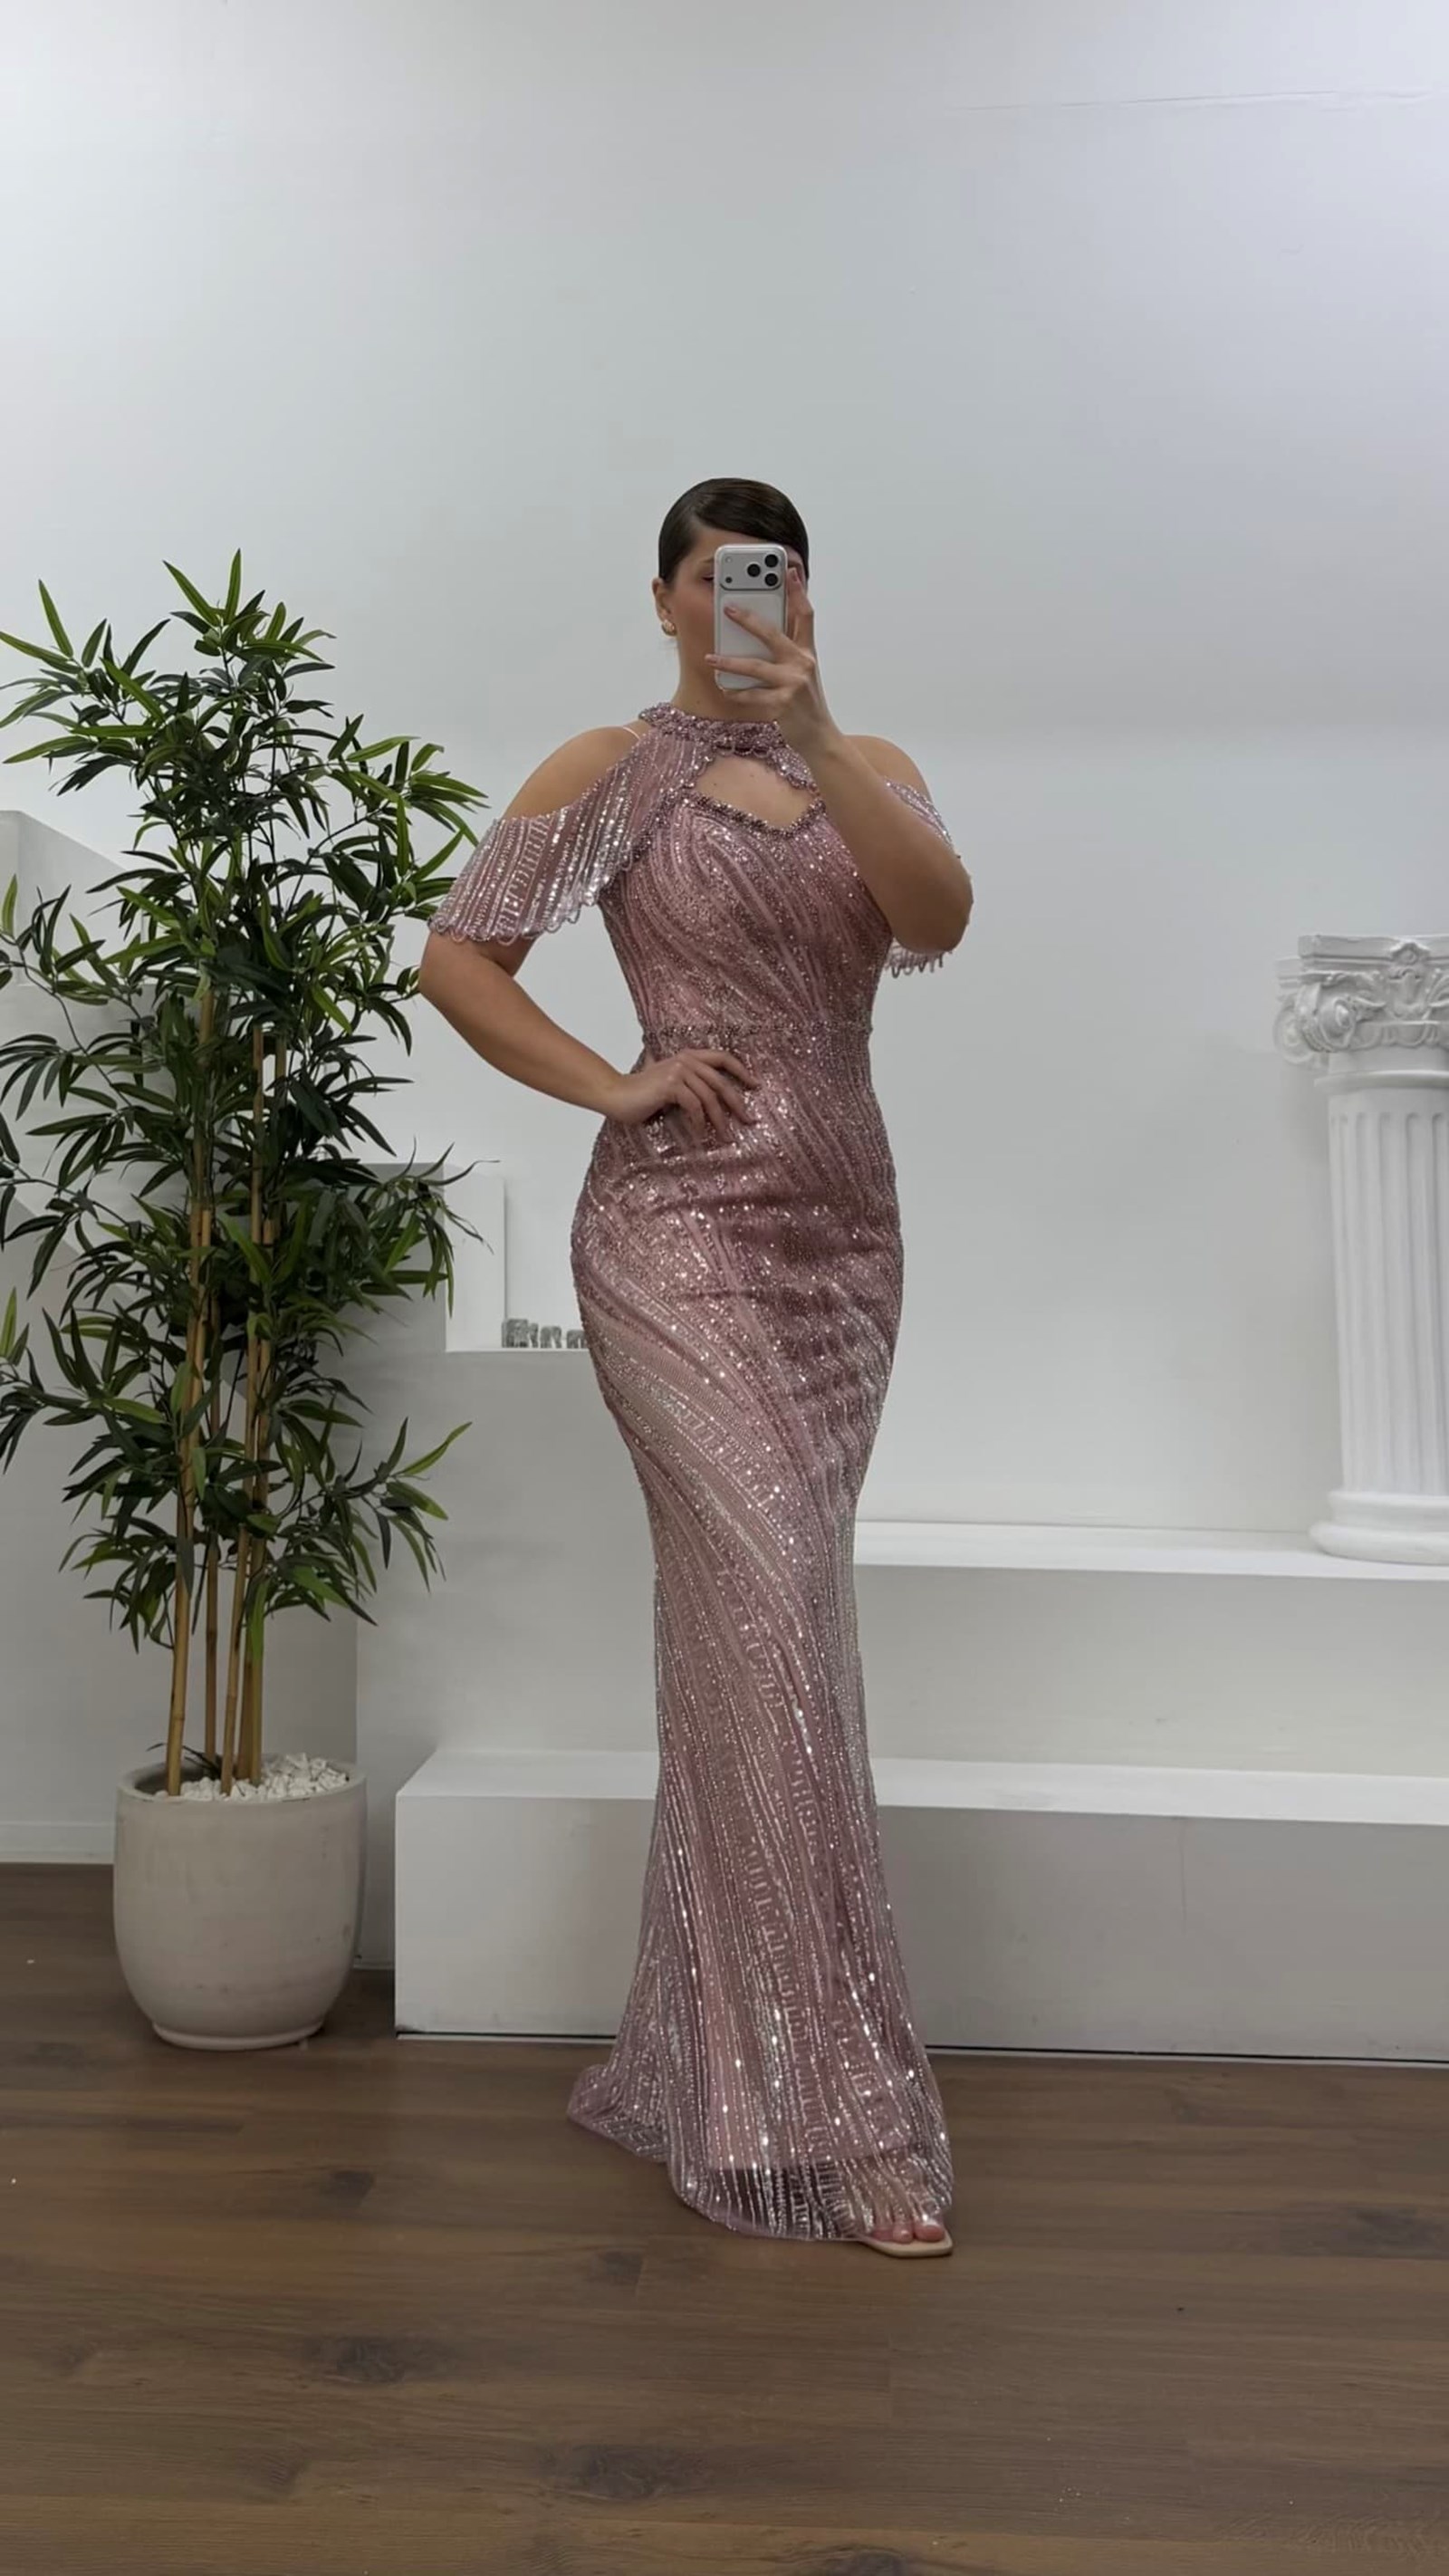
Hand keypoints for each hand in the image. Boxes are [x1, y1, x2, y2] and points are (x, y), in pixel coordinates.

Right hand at [603, 1049, 758, 1140]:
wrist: (616, 1095)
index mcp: (688, 1056)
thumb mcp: (671, 1085)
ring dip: (720, 1121)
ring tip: (726, 1137)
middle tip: (748, 1121)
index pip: (723, 1058)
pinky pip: (694, 1106)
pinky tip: (700, 1135)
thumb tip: (716, 1104)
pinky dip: (699, 1123)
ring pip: (710, 1098)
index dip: (742, 1071)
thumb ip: (690, 1085)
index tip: (756, 1086)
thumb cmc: (642, 1095)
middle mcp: (686, 1060)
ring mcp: (678, 1071)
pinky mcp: (670, 1085)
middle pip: (721, 1082)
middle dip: (738, 1104)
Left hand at [704, 564, 835, 753]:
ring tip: (710, 659)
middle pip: (773, 634)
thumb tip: (760, 630)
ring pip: (755, 667)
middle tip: (728, 609)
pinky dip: (736, 693)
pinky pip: (751, 696)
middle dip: (749, 620)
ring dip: (729, 663)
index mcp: (807, 651)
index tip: (788, 571)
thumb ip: (787, 650)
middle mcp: (802, 663)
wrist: (818, 735)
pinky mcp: (783, 704)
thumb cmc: (806, 700)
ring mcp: (793, 684)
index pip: (805, 615)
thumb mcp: (803, 670)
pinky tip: (724, 688)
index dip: (798, 591)